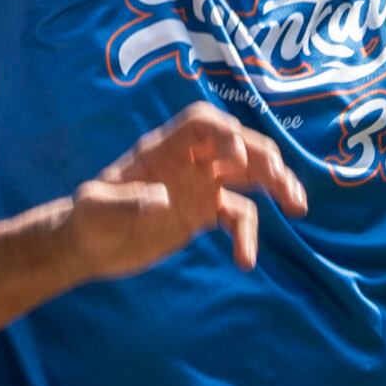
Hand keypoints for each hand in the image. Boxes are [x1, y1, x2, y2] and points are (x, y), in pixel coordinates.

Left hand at [53, 105, 306, 279]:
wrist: (89, 246)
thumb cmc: (87, 220)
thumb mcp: (96, 210)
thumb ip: (126, 203)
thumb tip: (163, 201)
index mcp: (162, 150)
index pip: (200, 124)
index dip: (223, 134)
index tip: (237, 159)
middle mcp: (186, 162)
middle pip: (235, 144)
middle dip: (263, 156)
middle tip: (282, 182)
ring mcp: (198, 186)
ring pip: (247, 174)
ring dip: (275, 183)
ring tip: (298, 206)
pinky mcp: (202, 213)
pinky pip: (237, 216)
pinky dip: (247, 235)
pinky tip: (246, 261)